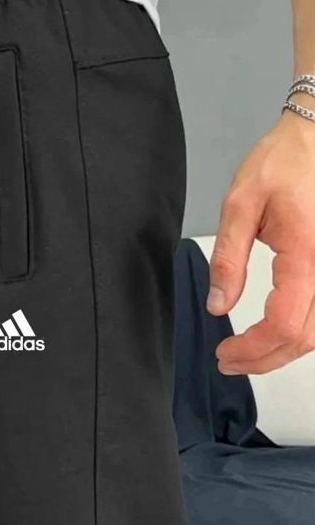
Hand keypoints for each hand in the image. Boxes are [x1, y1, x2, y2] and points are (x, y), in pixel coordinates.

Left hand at [208, 108, 314, 374]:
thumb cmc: (282, 163)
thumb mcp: (240, 204)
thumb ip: (228, 259)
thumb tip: (219, 305)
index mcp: (306, 252)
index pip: (283, 323)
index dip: (253, 349)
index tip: (224, 352)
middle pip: (305, 338)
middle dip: (265, 359)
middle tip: (229, 361)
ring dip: (285, 352)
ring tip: (248, 354)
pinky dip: (302, 334)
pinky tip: (277, 335)